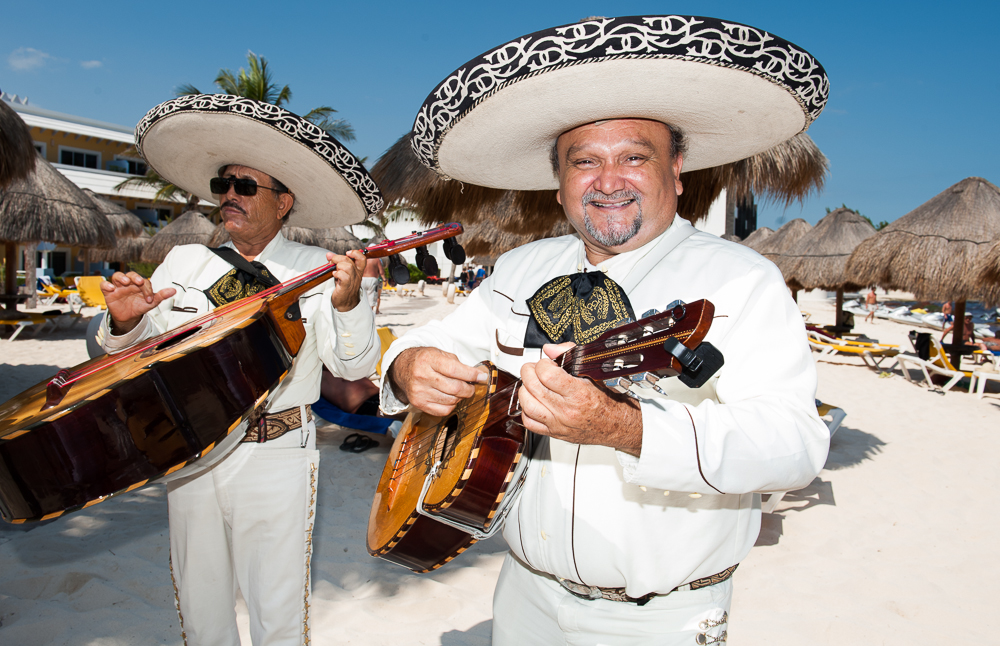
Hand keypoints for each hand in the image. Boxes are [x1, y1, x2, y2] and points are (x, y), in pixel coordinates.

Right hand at [100, 272, 175, 333]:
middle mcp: (129, 283)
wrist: (129, 317)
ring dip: (121, 277)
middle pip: (130, 274)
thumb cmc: (140, 306)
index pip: (143, 281)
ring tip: (125, 282)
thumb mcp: (151, 303)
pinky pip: (104, 284)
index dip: (147, 289)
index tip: (149, 299)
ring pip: (117, 276)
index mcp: (139, 284)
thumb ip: (161, 296)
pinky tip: (111, 288)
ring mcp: (118, 286)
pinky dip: (106, 284)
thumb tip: (174, 290)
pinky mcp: (108, 292)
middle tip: (138, 282)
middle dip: (134, 277)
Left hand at [327, 249, 365, 311]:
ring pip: (347, 267)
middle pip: (349, 260)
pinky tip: (334, 276)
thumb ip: (336, 262)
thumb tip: (328, 254)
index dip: (355, 253)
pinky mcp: (346, 286)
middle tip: (331, 261)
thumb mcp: (342, 272)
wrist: (345, 303)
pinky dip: (337, 274)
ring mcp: (352, 281)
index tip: (347, 253)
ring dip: (338, 266)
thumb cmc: (344, 287)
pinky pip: (343, 276)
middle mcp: (356, 275)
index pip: (362, 258)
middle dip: (338, 258)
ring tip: (334, 271)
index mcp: (357, 271)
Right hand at [389, 347, 487, 415]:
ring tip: (459, 390)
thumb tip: (476, 376)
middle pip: (455, 388)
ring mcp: (419, 391)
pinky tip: (450, 397)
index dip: (472, 375)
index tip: (482, 377)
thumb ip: (457, 363)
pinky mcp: (418, 403)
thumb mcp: (439, 353)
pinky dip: (451, 405)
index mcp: (428, 360)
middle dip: (469, 389)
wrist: (402, 368)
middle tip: (472, 386)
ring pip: (451, 401)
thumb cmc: (425, 360)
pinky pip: (443, 410)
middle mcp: (422, 376)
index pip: (455, 370)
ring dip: (460, 397)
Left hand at [519, 342, 642, 455]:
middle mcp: (567, 411)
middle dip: (530, 372)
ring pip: (527, 405)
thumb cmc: (610, 401)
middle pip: (533, 387)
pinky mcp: (554, 433)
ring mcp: (559, 423)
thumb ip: (571, 356)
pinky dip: (526, 410)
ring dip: (526, 389)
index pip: (547, 374)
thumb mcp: (595, 373)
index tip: (547, 363)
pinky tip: (534, 401)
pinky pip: (529, 422)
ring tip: (533, 383)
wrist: (618, 425)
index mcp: (579, 394)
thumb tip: (550, 349)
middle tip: (535, 369)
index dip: (543, 363)